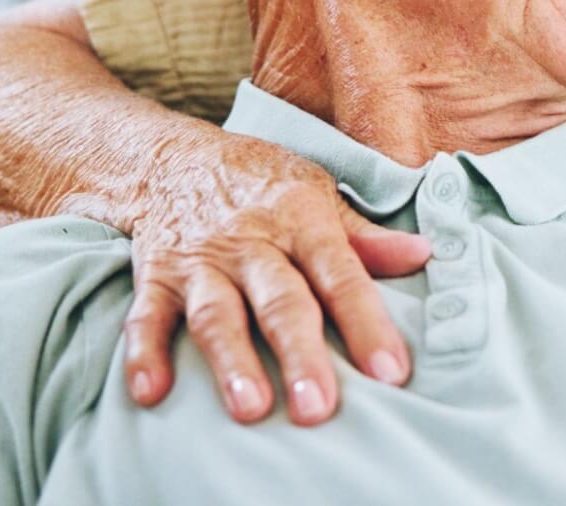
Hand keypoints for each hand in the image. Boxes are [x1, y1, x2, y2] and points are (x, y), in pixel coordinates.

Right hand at [120, 137, 430, 425]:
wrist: (172, 156)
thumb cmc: (260, 182)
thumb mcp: (317, 192)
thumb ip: (363, 235)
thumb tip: (422, 255)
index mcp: (302, 220)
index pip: (342, 275)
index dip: (367, 323)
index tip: (390, 372)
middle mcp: (252, 242)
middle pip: (281, 301)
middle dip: (300, 353)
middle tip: (319, 407)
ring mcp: (202, 261)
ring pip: (216, 314)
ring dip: (232, 361)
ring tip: (250, 409)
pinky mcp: (156, 277)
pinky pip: (146, 316)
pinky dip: (143, 353)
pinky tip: (150, 393)